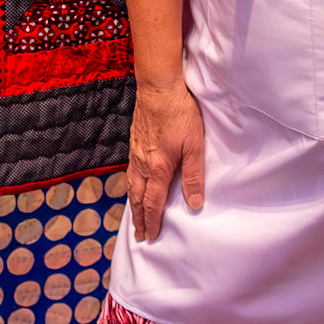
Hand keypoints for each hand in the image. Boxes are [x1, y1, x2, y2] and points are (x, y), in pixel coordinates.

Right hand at [127, 80, 203, 242]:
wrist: (158, 87)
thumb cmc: (180, 113)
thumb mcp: (194, 145)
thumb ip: (194, 176)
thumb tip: (194, 204)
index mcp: (158, 168)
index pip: (153, 203)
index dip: (153, 222)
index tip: (151, 237)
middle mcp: (142, 164)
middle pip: (138, 198)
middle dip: (139, 219)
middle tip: (139, 235)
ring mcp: (136, 152)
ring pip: (131, 186)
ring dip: (133, 205)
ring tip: (135, 217)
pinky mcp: (134, 142)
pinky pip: (129, 172)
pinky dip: (130, 187)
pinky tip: (133, 186)